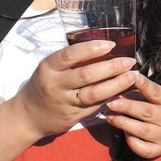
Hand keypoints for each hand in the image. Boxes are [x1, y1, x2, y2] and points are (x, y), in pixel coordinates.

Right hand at [12, 40, 137, 139]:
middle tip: (129, 61)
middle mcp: (55, 85)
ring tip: (132, 76)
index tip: (111, 44)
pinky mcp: (73, 116)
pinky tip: (123, 90)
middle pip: (86, 75)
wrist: (28, 116)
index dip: (92, 49)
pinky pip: (95, 105)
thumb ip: (71, 60)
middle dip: (111, 67)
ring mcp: (64, 102)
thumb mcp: (50, 68)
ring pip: (94, 93)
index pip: (71, 55)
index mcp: (48, 68)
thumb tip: (104, 48)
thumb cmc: (44, 85)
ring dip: (116, 84)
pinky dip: (110, 97)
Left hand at [103, 73, 160, 158]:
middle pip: (146, 112)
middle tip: (110, 102)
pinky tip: (123, 131)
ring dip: (122, 122)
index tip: (132, 77)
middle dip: (127, 107)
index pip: (156, 93)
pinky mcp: (158, 151)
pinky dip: (130, 139)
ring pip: (142, 130)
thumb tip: (121, 88)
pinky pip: (141, 147)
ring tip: (108, 116)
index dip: (145, 85)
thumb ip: (143, 92)